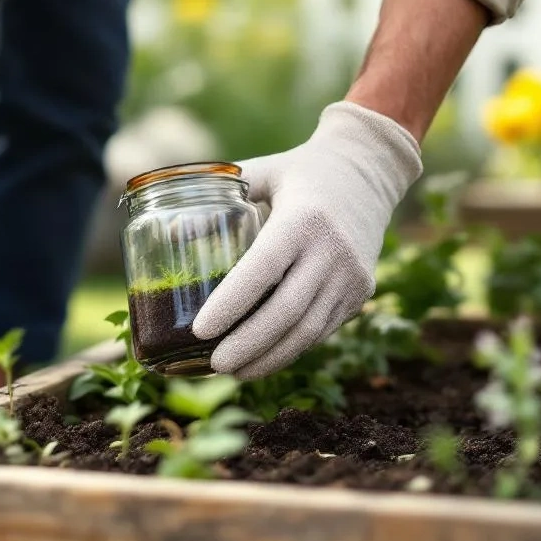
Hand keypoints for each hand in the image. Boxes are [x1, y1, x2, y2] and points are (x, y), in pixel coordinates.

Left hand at [191, 101, 423, 378]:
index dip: (231, 304)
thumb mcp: (263, 170)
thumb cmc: (302, 170)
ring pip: (308, 330)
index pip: (263, 270)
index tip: (201, 330)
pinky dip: (291, 349)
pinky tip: (263, 359)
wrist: (372, 168)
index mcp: (303, 219)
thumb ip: (220, 193)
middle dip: (248, 344)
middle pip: (286, 312)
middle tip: (214, 364)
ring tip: (234, 371)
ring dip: (270, 357)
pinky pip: (322, 329)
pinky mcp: (361, 292)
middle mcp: (332, 251)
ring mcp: (351, 276)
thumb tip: (168, 227)